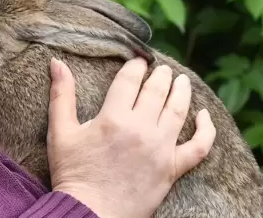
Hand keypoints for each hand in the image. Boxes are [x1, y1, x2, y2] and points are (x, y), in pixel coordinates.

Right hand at [46, 57, 215, 217]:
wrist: (89, 214)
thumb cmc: (72, 173)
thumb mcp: (60, 132)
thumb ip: (61, 95)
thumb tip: (56, 62)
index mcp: (114, 117)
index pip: (130, 80)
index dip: (135, 66)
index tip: (138, 60)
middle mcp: (141, 129)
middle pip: (157, 91)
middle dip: (160, 75)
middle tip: (161, 68)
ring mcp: (160, 149)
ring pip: (178, 111)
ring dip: (181, 91)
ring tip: (181, 80)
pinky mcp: (172, 169)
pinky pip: (198, 147)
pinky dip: (206, 130)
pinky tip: (204, 116)